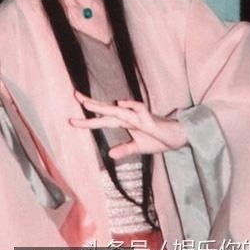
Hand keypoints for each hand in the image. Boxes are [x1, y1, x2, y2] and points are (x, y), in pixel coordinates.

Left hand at [70, 91, 187, 159]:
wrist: (177, 137)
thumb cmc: (159, 139)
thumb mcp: (139, 148)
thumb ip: (125, 150)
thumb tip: (110, 154)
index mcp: (124, 123)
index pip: (102, 120)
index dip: (87, 120)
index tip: (71, 120)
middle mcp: (128, 117)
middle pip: (106, 110)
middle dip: (90, 104)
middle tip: (75, 95)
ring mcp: (138, 116)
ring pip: (117, 110)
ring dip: (103, 107)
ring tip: (87, 104)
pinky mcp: (149, 119)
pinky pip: (138, 110)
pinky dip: (129, 106)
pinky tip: (120, 103)